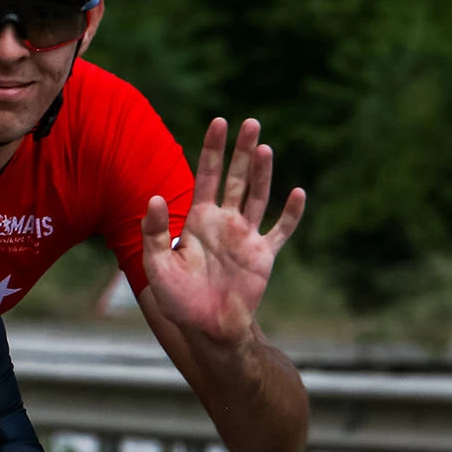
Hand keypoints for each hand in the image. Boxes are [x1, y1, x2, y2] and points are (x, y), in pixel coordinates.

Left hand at [141, 117, 306, 348]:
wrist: (206, 328)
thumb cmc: (177, 299)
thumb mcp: (157, 265)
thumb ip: (153, 232)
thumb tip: (154, 197)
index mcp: (199, 220)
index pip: (207, 176)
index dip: (213, 150)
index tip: (219, 122)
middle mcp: (224, 222)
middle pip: (236, 178)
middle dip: (242, 152)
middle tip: (250, 122)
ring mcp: (245, 237)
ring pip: (258, 197)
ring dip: (263, 174)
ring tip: (264, 147)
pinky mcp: (263, 256)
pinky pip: (280, 231)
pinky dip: (290, 214)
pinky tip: (298, 193)